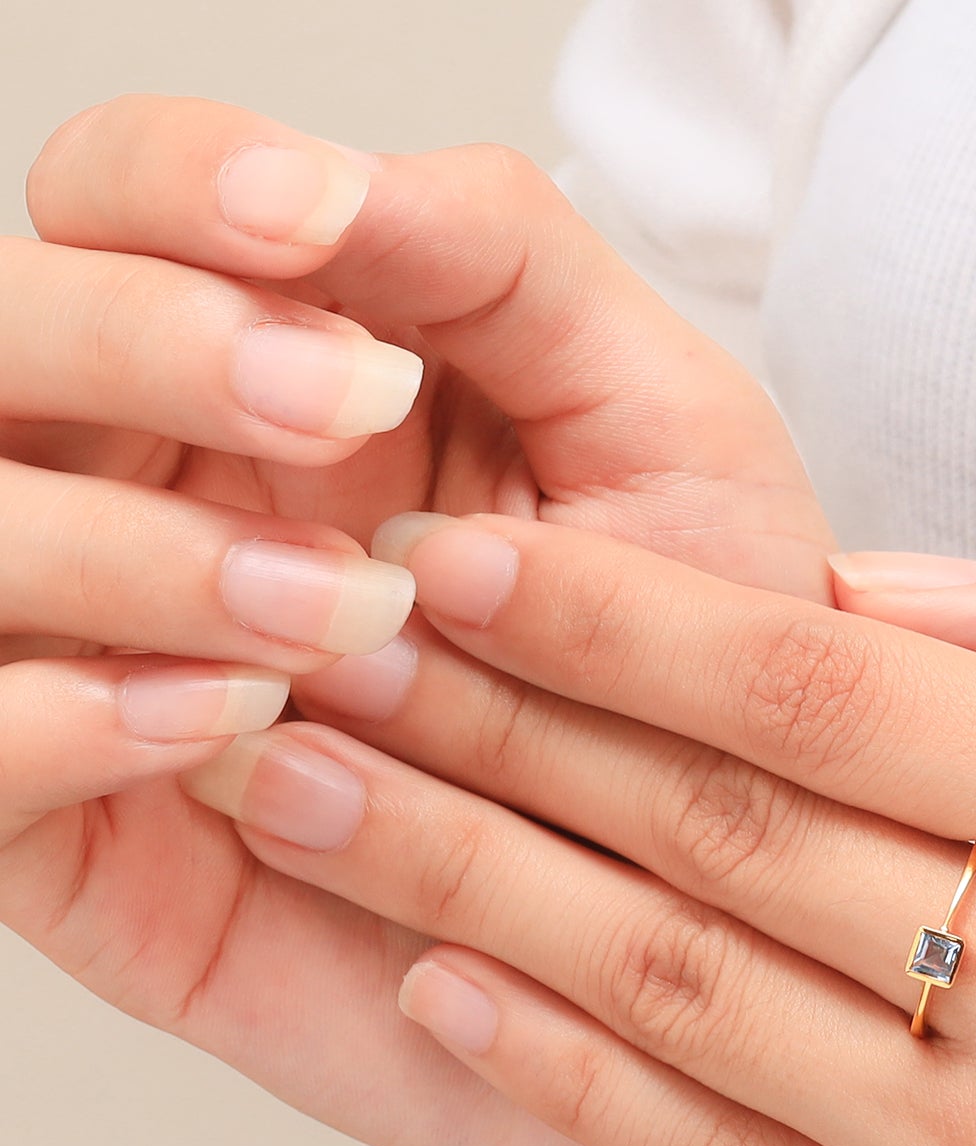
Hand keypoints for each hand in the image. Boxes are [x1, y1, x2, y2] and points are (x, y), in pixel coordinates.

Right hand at [4, 97, 830, 1145]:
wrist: (707, 932)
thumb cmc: (691, 686)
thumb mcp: (663, 444)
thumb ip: (513, 275)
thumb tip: (341, 186)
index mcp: (265, 380)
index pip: (119, 207)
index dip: (184, 189)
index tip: (324, 233)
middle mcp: (153, 498)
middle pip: (0, 341)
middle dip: (142, 343)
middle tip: (344, 406)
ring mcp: (94, 663)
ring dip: (126, 546)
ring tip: (337, 612)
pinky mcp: (85, 842)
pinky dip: (65, 721)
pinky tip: (238, 728)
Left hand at [183, 513, 975, 1145]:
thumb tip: (878, 587)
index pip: (834, 688)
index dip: (620, 609)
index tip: (466, 554)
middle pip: (722, 834)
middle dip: (491, 720)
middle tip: (320, 639)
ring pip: (682, 1002)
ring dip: (465, 879)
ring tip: (304, 786)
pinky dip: (565, 1083)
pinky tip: (443, 985)